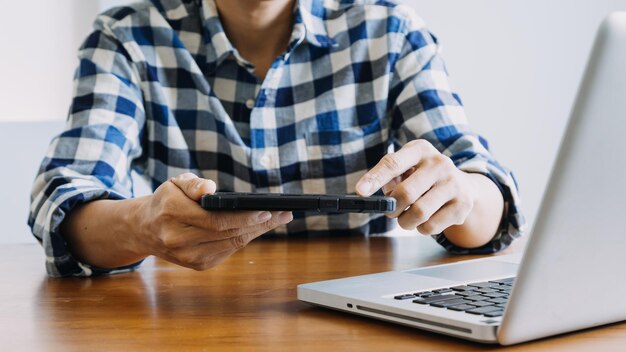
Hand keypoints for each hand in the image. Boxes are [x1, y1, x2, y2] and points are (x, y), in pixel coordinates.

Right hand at [132, 173, 292, 269]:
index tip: (267, 211)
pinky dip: (244, 239)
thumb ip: (193, 184)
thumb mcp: (174, 183)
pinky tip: (258, 228)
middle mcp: (178, 239)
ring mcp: (188, 257)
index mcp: (172, 214)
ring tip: (278, 219)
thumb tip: (210, 189)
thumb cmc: (166, 201)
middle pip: (228, 233)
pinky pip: (227, 251)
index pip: (215, 219)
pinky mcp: (197, 265)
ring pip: (231, 244)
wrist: (145, 229)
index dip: (244, 217)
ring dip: (257, 232)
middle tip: (283, 214)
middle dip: (260, 224)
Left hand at [356, 139, 476, 234]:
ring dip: (405, 222)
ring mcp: (454, 183)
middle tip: (391, 211)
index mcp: (420, 149)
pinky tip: (425, 220)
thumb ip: (389, 177)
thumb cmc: (423, 177)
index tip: (360, 192)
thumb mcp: (407, 168)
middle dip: (392, 208)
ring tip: (407, 217)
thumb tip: (373, 195)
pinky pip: (431, 226)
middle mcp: (440, 163)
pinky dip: (421, 229)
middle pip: (405, 193)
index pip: (393, 163)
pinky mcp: (463, 205)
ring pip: (418, 213)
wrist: (463, 186)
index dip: (374, 178)